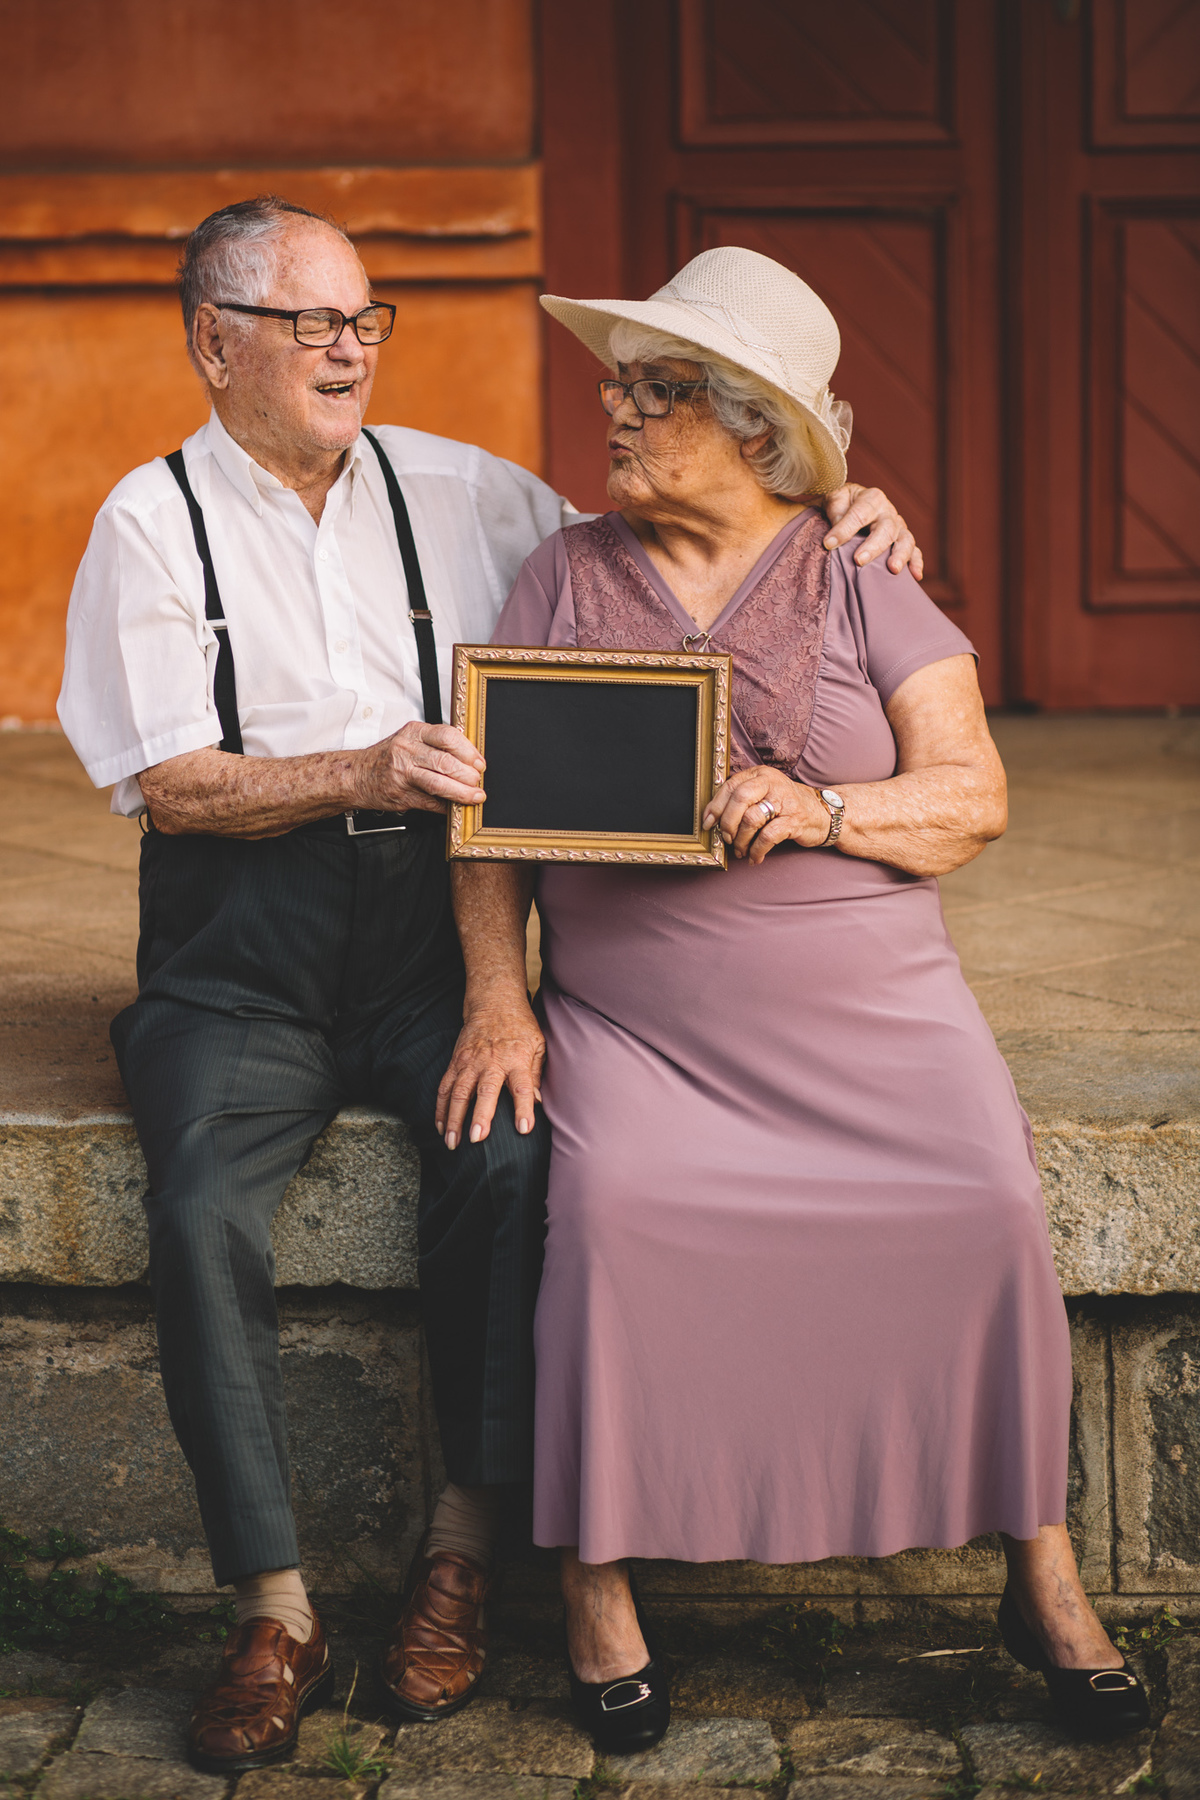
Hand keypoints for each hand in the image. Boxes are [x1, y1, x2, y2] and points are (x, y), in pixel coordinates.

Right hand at [354, 721, 485, 813]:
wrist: (356, 775)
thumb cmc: (387, 757)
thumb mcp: (410, 740)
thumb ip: (436, 745)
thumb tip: (470, 759)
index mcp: (414, 732)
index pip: (447, 736)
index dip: (468, 751)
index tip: (479, 762)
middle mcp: (406, 750)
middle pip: (446, 762)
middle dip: (468, 775)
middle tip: (478, 782)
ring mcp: (402, 773)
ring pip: (439, 783)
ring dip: (461, 793)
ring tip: (474, 796)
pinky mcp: (400, 795)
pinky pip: (429, 802)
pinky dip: (445, 806)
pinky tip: (453, 806)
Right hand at [435, 990, 544, 1148]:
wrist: (493, 1001)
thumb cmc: (520, 1026)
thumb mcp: (538, 1045)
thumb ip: (536, 1074)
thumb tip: (538, 1102)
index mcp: (517, 1059)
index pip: (522, 1087)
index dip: (523, 1108)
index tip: (524, 1129)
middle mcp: (492, 1062)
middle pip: (485, 1091)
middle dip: (480, 1116)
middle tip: (477, 1139)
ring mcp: (470, 1062)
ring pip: (459, 1093)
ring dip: (454, 1119)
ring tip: (452, 1142)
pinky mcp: (456, 1062)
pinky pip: (445, 1088)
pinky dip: (441, 1109)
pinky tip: (440, 1127)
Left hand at [703, 765, 829, 864]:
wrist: (822, 813)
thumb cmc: (786, 805)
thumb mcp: (764, 794)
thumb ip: (742, 800)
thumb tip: (712, 819)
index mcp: (760, 774)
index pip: (730, 786)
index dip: (715, 806)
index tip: (707, 823)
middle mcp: (772, 783)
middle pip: (739, 799)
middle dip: (728, 823)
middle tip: (726, 838)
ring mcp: (785, 800)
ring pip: (751, 819)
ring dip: (742, 840)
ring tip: (742, 850)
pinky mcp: (794, 819)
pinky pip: (768, 836)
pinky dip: (757, 851)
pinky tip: (755, 858)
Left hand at [821, 484, 923, 579]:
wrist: (849, 505)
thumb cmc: (839, 504)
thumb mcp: (833, 499)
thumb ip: (834, 512)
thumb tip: (835, 536)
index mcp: (871, 498)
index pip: (859, 514)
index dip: (844, 529)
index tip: (828, 544)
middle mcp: (888, 511)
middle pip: (886, 529)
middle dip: (873, 546)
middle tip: (858, 561)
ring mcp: (898, 527)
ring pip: (905, 539)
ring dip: (900, 554)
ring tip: (892, 569)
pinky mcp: (902, 541)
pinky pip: (914, 551)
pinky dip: (916, 562)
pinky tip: (915, 576)